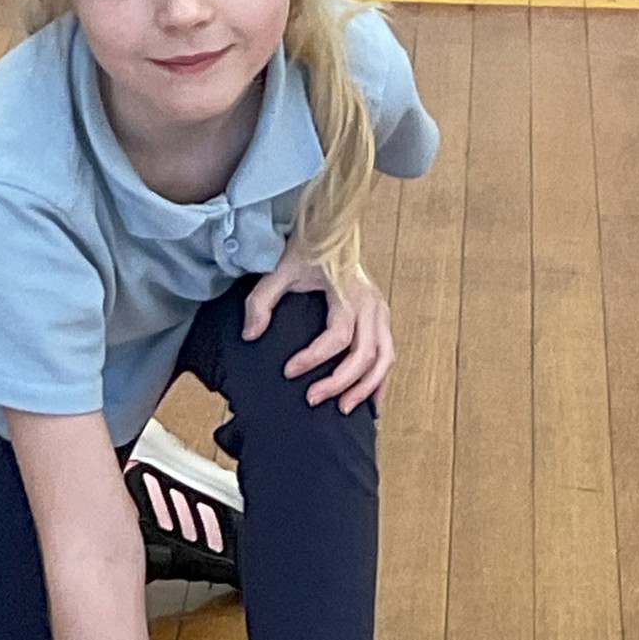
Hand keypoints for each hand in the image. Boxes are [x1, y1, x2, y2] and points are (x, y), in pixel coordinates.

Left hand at [242, 246, 394, 410]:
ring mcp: (381, 312)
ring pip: (384, 358)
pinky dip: (379, 380)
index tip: (289, 371)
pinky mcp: (382, 319)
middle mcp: (371, 303)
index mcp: (348, 291)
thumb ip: (262, 301)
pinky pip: (388, 355)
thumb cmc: (307, 250)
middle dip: (340, 382)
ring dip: (365, 387)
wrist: (331, 230)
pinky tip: (369, 402)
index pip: (338, 335)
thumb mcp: (279, 270)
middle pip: (366, 354)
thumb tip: (250, 335)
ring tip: (343, 409)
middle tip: (313, 399)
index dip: (314, 358)